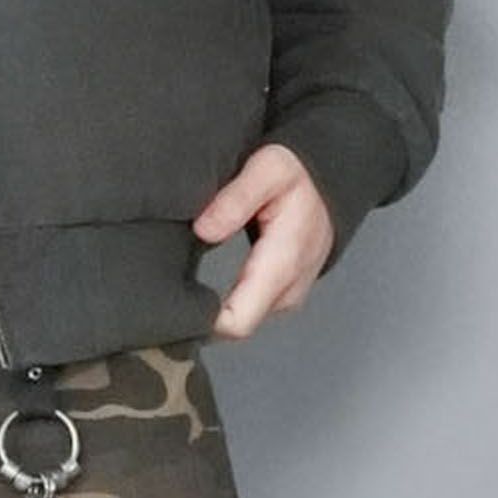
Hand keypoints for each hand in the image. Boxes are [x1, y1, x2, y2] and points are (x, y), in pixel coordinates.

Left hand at [190, 143, 334, 340]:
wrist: (330, 180)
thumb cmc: (299, 174)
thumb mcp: (267, 170)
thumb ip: (235, 200)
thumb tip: (203, 230)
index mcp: (281, 265)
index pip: (239, 322)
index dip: (203, 321)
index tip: (173, 305)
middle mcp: (288, 289)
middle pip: (237, 327)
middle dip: (202, 315)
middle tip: (167, 293)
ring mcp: (289, 295)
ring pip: (244, 319)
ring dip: (215, 310)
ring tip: (183, 286)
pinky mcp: (286, 292)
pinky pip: (252, 308)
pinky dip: (229, 301)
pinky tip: (208, 284)